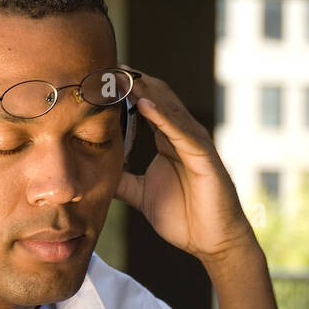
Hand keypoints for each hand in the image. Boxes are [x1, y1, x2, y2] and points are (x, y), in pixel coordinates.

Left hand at [114, 70, 255, 264]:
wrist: (213, 242)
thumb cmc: (184, 218)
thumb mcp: (141, 195)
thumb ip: (122, 181)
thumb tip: (96, 172)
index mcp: (167, 140)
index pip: (143, 106)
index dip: (121, 91)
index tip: (95, 77)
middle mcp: (181, 134)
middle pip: (154, 97)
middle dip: (129, 82)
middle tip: (102, 66)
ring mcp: (194, 142)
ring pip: (167, 107)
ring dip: (143, 90)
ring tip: (118, 75)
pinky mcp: (204, 155)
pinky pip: (181, 131)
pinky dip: (164, 116)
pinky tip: (145, 103)